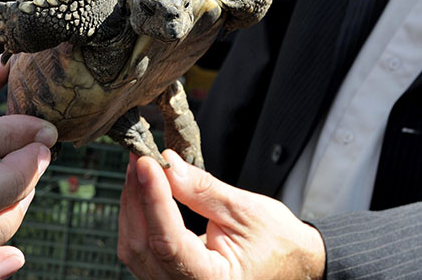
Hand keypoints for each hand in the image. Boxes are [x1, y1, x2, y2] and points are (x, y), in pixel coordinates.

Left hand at [118, 150, 325, 279]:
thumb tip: (167, 165)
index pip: (169, 241)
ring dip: (133, 203)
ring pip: (134, 246)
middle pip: (142, 245)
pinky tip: (143, 190)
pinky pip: (139, 247)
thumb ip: (201, 190)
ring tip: (141, 168)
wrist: (290, 260)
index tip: (147, 163)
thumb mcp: (244, 210)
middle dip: (137, 196)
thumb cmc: (276, 241)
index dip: (153, 198)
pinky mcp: (166, 274)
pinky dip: (138, 215)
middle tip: (140, 156)